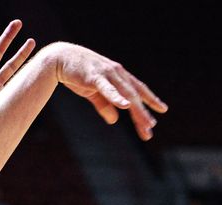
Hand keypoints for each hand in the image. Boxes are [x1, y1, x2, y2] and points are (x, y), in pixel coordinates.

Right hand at [51, 44, 166, 139]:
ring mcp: (107, 74)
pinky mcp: (95, 77)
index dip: (150, 99)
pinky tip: (125, 105)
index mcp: (118, 76)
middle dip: (143, 113)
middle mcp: (117, 73)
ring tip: (145, 123)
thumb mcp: (93, 93)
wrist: (59, 59)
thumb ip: (105, 106)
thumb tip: (115, 120)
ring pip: (126, 94)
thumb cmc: (78, 74)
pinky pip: (108, 89)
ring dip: (136, 109)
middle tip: (150, 129)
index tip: (162, 110)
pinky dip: (117, 97)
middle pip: (135, 96)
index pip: (138, 90)